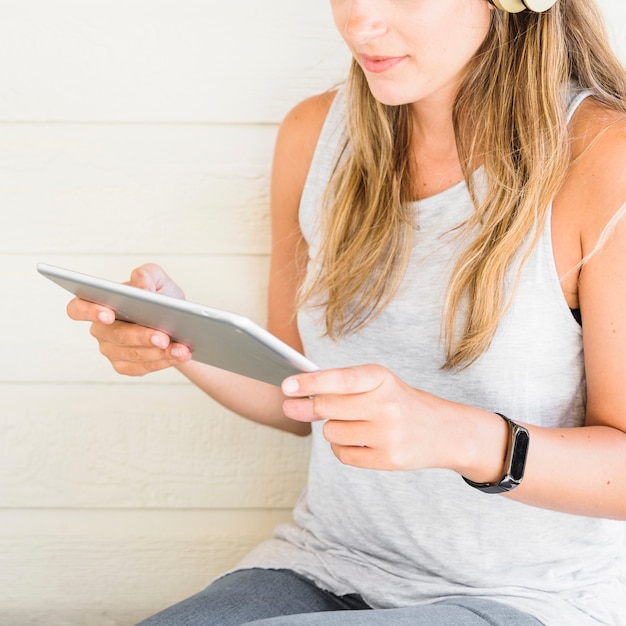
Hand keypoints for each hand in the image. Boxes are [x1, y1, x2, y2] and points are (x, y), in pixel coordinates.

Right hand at [66, 264, 191, 375]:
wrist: (178, 321)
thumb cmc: (160, 296)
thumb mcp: (158, 279)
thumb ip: (147, 275)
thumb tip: (142, 286)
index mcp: (99, 303)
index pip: (78, 308)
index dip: (89, 311)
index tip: (109, 313)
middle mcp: (101, 329)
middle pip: (115, 335)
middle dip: (141, 336)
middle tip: (163, 337)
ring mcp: (111, 350)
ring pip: (132, 354)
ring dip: (159, 352)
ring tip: (182, 348)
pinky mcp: (126, 366)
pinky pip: (143, 367)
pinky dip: (164, 361)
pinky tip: (180, 355)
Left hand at [281, 364, 461, 471]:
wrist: (443, 431)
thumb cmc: (400, 403)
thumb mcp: (378, 385)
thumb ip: (338, 390)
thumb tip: (294, 399)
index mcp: (383, 379)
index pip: (341, 379)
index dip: (311, 383)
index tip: (286, 386)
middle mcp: (387, 405)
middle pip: (327, 408)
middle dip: (311, 407)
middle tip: (297, 405)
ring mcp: (388, 434)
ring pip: (330, 433)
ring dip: (332, 429)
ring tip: (354, 424)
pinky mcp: (388, 460)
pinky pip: (342, 455)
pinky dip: (342, 448)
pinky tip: (360, 441)